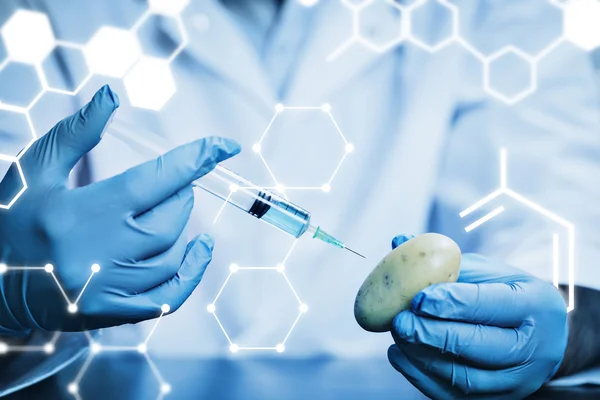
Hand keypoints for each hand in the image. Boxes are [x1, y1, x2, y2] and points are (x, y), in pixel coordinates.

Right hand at [0, 85, 239, 332]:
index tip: (224, 145)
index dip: (193, 160)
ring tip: (173, 208)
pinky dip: (193, 272)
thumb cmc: (12, 218)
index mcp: (77, 213)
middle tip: (175, 182)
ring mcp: (104, 290)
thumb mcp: (35, 169)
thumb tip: (112, 94)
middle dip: (181, 194)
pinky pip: (168, 298)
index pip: (152, 182)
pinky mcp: (109, 314)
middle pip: (169, 220)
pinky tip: (200, 249)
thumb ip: (77, 132)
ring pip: (172, 255)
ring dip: (183, 227)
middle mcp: (94, 255)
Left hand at [387, 234, 567, 398]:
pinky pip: (453, 396)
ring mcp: (518, 382)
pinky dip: (420, 377)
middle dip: (432, 334)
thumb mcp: (488, 272)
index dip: (451, 303)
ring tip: (397, 335)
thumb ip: (445, 262)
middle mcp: (534, 348)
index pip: (490, 305)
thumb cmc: (507, 295)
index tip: (417, 299)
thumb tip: (397, 242)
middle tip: (400, 321)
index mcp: (535, 305)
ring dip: (422, 357)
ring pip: (464, 378)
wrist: (541, 336)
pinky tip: (399, 355)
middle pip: (478, 347)